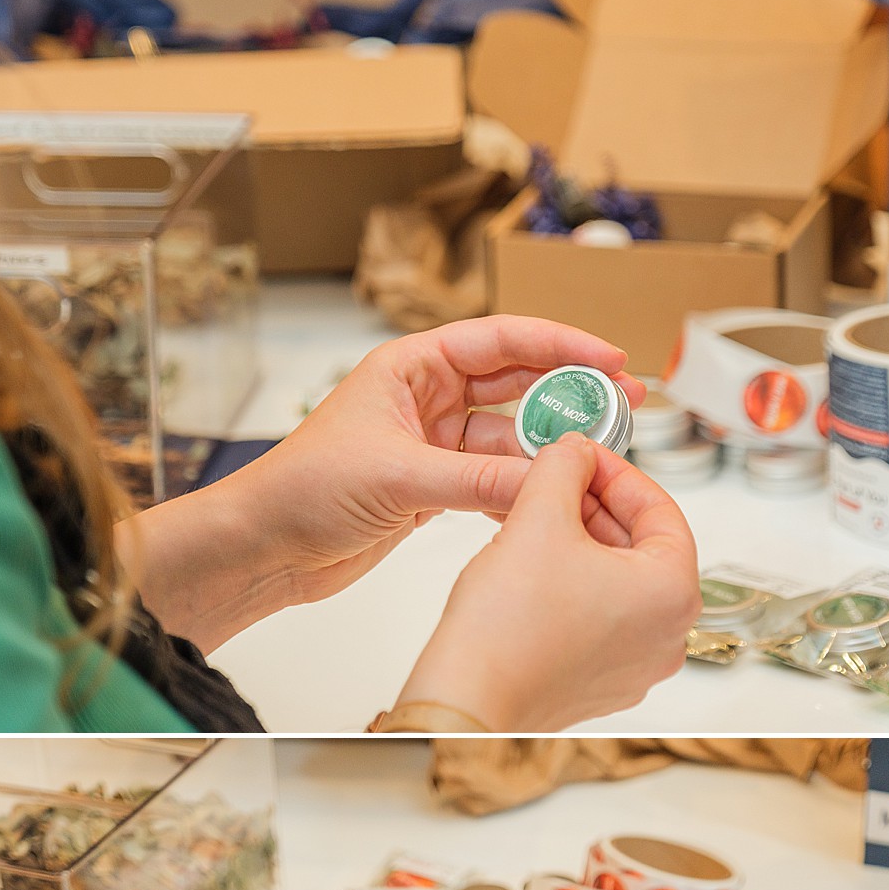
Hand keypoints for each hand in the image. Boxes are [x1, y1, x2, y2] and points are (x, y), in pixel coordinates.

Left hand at [122, 318, 645, 653]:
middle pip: (514, 383)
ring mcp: (431, 445)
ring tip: (599, 457)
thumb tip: (545, 483)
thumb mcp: (399, 479)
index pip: (500, 340)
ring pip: (508, 438)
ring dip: (549, 447)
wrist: (263, 549)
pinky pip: (493, 480)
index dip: (560, 346)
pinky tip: (554, 497)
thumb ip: (477, 481)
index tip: (611, 359)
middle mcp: (425, 399)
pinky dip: (523, 489)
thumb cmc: (302, 492)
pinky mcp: (430, 490)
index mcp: (411, 367)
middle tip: (625, 405)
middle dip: (569, 393)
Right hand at [398, 433, 700, 728]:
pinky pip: (599, 618)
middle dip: (595, 507)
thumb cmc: (508, 630)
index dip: (618, 472)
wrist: (468, 700)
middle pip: (641, 548)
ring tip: (537, 516)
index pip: (661, 511)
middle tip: (557, 480)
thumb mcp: (540, 518)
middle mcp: (667, 637)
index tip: (586, 455)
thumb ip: (564, 469)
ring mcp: (635, 666)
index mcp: (673, 594)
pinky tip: (533, 564)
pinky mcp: (600, 683)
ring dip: (581, 543)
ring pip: (618, 583)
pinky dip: (573, 584)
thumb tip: (574, 452)